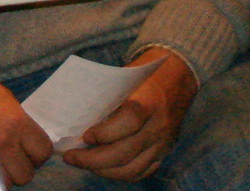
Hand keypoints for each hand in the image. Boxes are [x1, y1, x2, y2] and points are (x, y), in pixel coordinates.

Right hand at [0, 58, 51, 186]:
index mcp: (15, 122)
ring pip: (4, 184)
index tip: (28, 152)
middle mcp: (1, 143)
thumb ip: (16, 120)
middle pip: (26, 174)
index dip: (36, 153)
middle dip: (18, 167)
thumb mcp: (0, 95)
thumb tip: (26, 139)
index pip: (42, 151)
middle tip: (8, 159)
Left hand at [63, 48, 197, 181]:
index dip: (105, 133)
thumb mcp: (126, 78)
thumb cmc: (144, 75)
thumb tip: (76, 116)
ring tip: (84, 164)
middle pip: (127, 152)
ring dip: (104, 171)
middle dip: (94, 160)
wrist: (178, 78)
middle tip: (71, 157)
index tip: (84, 136)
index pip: (130, 121)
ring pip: (132, 168)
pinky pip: (141, 172)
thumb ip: (108, 97)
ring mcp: (163, 143)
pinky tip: (103, 168)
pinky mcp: (164, 153)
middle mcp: (158, 125)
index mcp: (149, 100)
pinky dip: (120, 174)